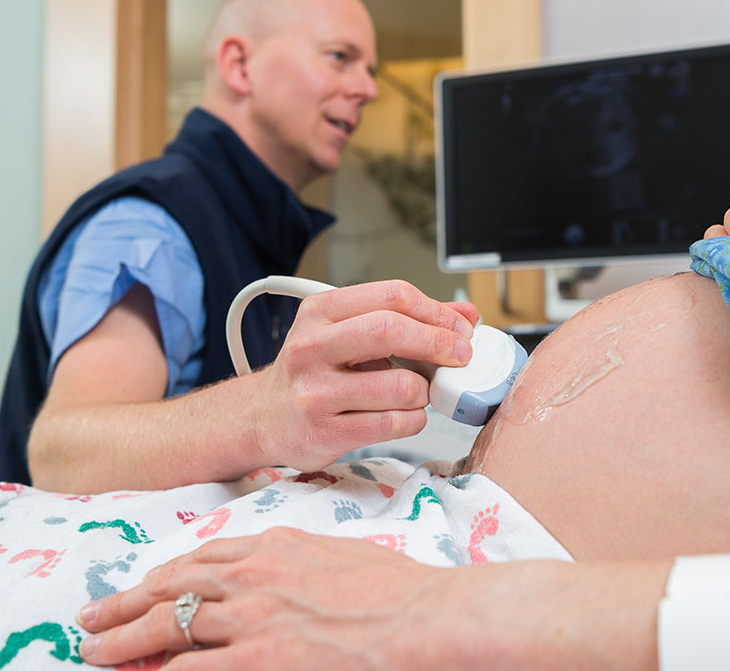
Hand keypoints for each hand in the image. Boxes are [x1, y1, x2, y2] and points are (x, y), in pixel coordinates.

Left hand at [76, 528, 658, 668]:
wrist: (426, 617)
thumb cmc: (399, 590)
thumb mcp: (341, 555)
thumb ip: (299, 560)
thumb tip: (279, 571)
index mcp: (276, 546)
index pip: (203, 560)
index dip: (163, 576)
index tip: (140, 586)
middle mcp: (254, 576)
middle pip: (173, 587)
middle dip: (125, 603)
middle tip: (90, 617)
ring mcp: (254, 619)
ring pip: (171, 625)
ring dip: (127, 638)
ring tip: (94, 650)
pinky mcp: (260, 660)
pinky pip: (196, 669)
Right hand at [250, 280, 478, 470]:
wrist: (262, 418)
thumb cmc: (313, 371)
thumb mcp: (347, 332)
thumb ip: (406, 320)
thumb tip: (467, 315)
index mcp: (319, 312)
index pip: (391, 296)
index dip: (437, 311)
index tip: (461, 327)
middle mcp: (311, 348)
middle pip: (391, 330)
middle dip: (439, 342)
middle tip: (460, 355)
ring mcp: (315, 392)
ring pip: (400, 385)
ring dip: (425, 391)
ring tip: (417, 392)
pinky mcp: (324, 433)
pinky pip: (393, 423)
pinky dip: (413, 419)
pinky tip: (404, 415)